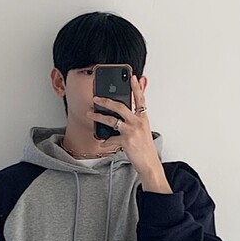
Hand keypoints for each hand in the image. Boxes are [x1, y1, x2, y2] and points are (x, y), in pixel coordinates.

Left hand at [90, 75, 169, 191]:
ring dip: (99, 116)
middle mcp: (138, 122)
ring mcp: (132, 131)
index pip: (140, 99)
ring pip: (112, 120)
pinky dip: (105, 141)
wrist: (149, 164)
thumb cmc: (145, 147)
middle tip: (96, 98)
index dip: (136, 87)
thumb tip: (130, 111)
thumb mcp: (144, 129)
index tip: (132, 76)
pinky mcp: (126, 141)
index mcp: (143, 117)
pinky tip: (101, 142)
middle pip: (120, 106)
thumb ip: (138, 117)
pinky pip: (111, 138)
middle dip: (106, 101)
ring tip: (90, 114)